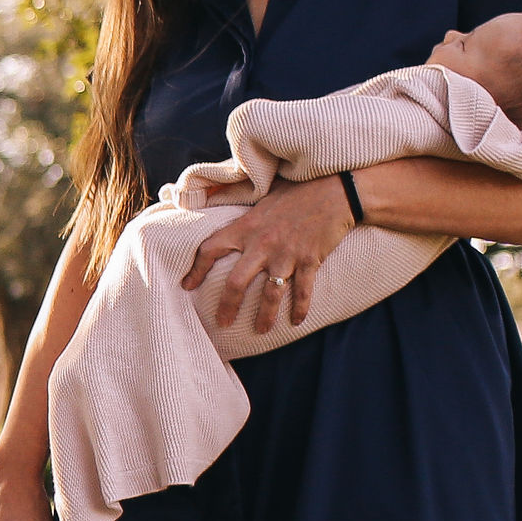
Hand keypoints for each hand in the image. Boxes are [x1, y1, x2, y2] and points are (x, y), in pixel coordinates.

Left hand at [180, 174, 357, 336]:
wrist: (334, 189)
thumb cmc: (296, 192)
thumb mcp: (262, 199)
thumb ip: (245, 216)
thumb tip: (221, 210)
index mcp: (246, 227)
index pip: (211, 249)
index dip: (196, 269)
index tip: (187, 286)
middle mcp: (263, 244)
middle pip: (237, 282)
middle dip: (227, 306)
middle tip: (222, 322)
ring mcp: (287, 254)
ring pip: (271, 294)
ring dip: (265, 316)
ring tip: (261, 331)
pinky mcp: (310, 259)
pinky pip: (303, 291)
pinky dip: (300, 308)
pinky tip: (296, 322)